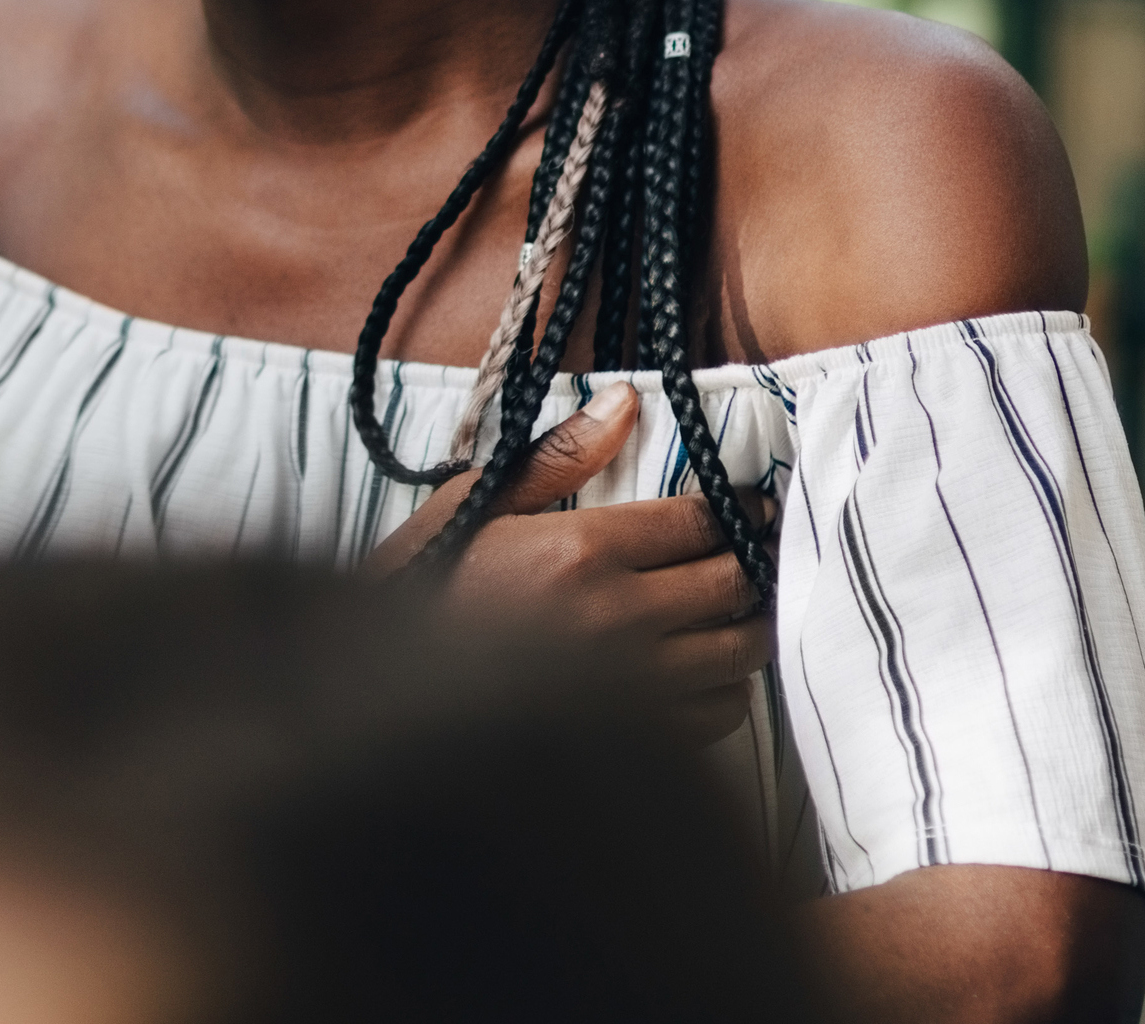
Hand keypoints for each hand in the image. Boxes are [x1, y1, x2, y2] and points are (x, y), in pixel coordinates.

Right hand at [370, 385, 773, 741]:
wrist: (389, 696)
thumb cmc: (425, 592)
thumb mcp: (474, 508)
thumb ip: (557, 459)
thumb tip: (625, 403)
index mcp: (581, 552)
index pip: (700, 520)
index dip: (739, 507)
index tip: (752, 503)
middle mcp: (618, 620)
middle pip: (734, 584)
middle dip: (754, 561)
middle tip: (754, 549)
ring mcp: (631, 689)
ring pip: (738, 653)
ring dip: (746, 625)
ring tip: (735, 608)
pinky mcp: (634, 740)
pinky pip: (718, 714)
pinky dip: (725, 688)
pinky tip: (702, 669)